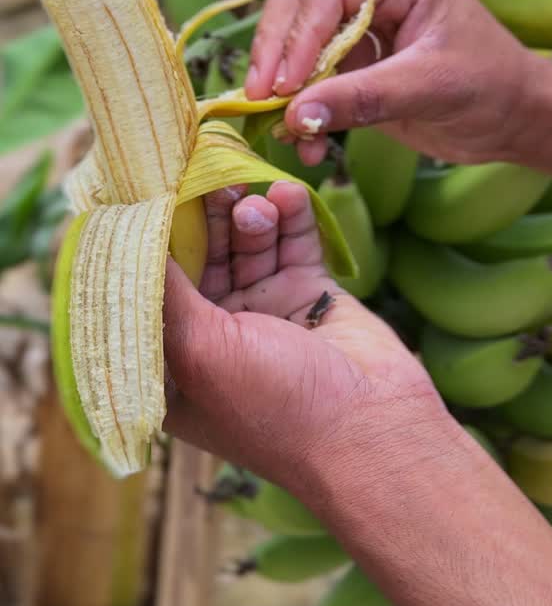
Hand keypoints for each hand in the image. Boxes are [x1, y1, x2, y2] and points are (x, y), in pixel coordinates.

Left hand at [163, 182, 438, 496]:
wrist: (370, 428)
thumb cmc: (273, 405)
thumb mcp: (197, 351)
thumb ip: (162, 289)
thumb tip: (127, 234)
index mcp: (177, 362)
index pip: (151, 290)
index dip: (149, 245)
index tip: (146, 193)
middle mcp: (216, 335)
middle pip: (199, 258)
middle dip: (202, 219)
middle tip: (207, 177)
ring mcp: (265, 312)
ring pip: (246, 245)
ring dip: (247, 215)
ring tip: (253, 200)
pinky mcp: (309, 293)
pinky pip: (292, 242)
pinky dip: (289, 216)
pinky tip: (286, 195)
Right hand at [244, 0, 531, 165]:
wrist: (518, 120)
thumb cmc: (492, 87)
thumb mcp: (431, 88)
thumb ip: (365, 98)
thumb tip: (296, 115)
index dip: (296, 37)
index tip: (281, 84)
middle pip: (298, 9)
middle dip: (276, 55)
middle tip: (261, 99)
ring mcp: (362, 32)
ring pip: (297, 48)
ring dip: (285, 90)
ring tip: (285, 131)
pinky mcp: (357, 70)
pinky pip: (313, 85)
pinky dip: (304, 114)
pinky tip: (308, 147)